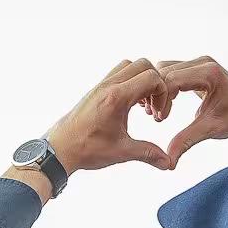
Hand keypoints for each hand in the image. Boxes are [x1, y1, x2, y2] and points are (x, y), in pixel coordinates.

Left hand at [44, 60, 171, 172]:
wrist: (59, 149)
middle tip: (153, 107)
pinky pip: (118, 74)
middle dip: (156, 83)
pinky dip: (130, 83)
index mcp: (116, 97)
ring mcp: (101, 85)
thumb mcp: (121, 152)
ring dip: (142, 80)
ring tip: (142, 106)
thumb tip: (167, 162)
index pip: (152, 78)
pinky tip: (130, 106)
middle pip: (143, 65)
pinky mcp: (96, 90)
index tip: (157, 114)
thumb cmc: (85, 149)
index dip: (163, 93)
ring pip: (129, 66)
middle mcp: (108, 86)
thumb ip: (148, 153)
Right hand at [150, 56, 227, 164]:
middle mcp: (203, 62)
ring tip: (161, 111)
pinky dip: (165, 86)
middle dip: (157, 94)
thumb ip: (187, 141)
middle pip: (165, 71)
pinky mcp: (196, 67)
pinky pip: (172, 71)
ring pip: (165, 69)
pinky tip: (166, 104)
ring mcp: (200, 63)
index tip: (161, 119)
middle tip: (158, 117)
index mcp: (209, 73)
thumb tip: (168, 161)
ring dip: (159, 90)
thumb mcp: (210, 129)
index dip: (161, 100)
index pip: (172, 79)